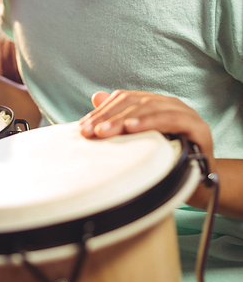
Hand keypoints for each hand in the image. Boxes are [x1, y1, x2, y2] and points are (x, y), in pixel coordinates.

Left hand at [79, 89, 213, 163]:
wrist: (200, 185)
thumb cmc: (166, 161)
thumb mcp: (139, 142)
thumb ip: (120, 119)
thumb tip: (96, 96)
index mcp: (155, 104)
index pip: (125, 99)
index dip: (103, 110)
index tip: (83, 127)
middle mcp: (170, 104)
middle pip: (135, 102)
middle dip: (109, 116)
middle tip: (90, 131)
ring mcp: (186, 113)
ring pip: (151, 107)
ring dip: (125, 119)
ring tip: (105, 130)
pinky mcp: (199, 128)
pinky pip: (173, 120)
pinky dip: (151, 122)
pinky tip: (133, 128)